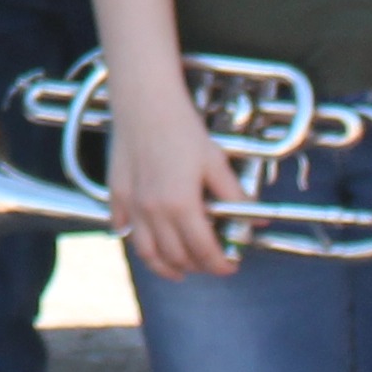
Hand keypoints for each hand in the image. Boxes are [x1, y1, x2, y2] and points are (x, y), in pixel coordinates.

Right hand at [104, 74, 244, 282]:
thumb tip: (255, 219)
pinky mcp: (116, 194)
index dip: (219, 264)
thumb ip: (234, 195)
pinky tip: (146, 241)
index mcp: (182, 205)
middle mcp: (153, 212)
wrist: (145, 102)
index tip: (229, 266)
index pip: (203, 250)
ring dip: (164, 267)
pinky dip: (136, 241)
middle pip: (175, 256)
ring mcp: (132, 205)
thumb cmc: (181, 127)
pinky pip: (123, 229)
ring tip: (179, 269)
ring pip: (146, 252)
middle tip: (209, 264)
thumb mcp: (215, 161)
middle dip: (196, 266)